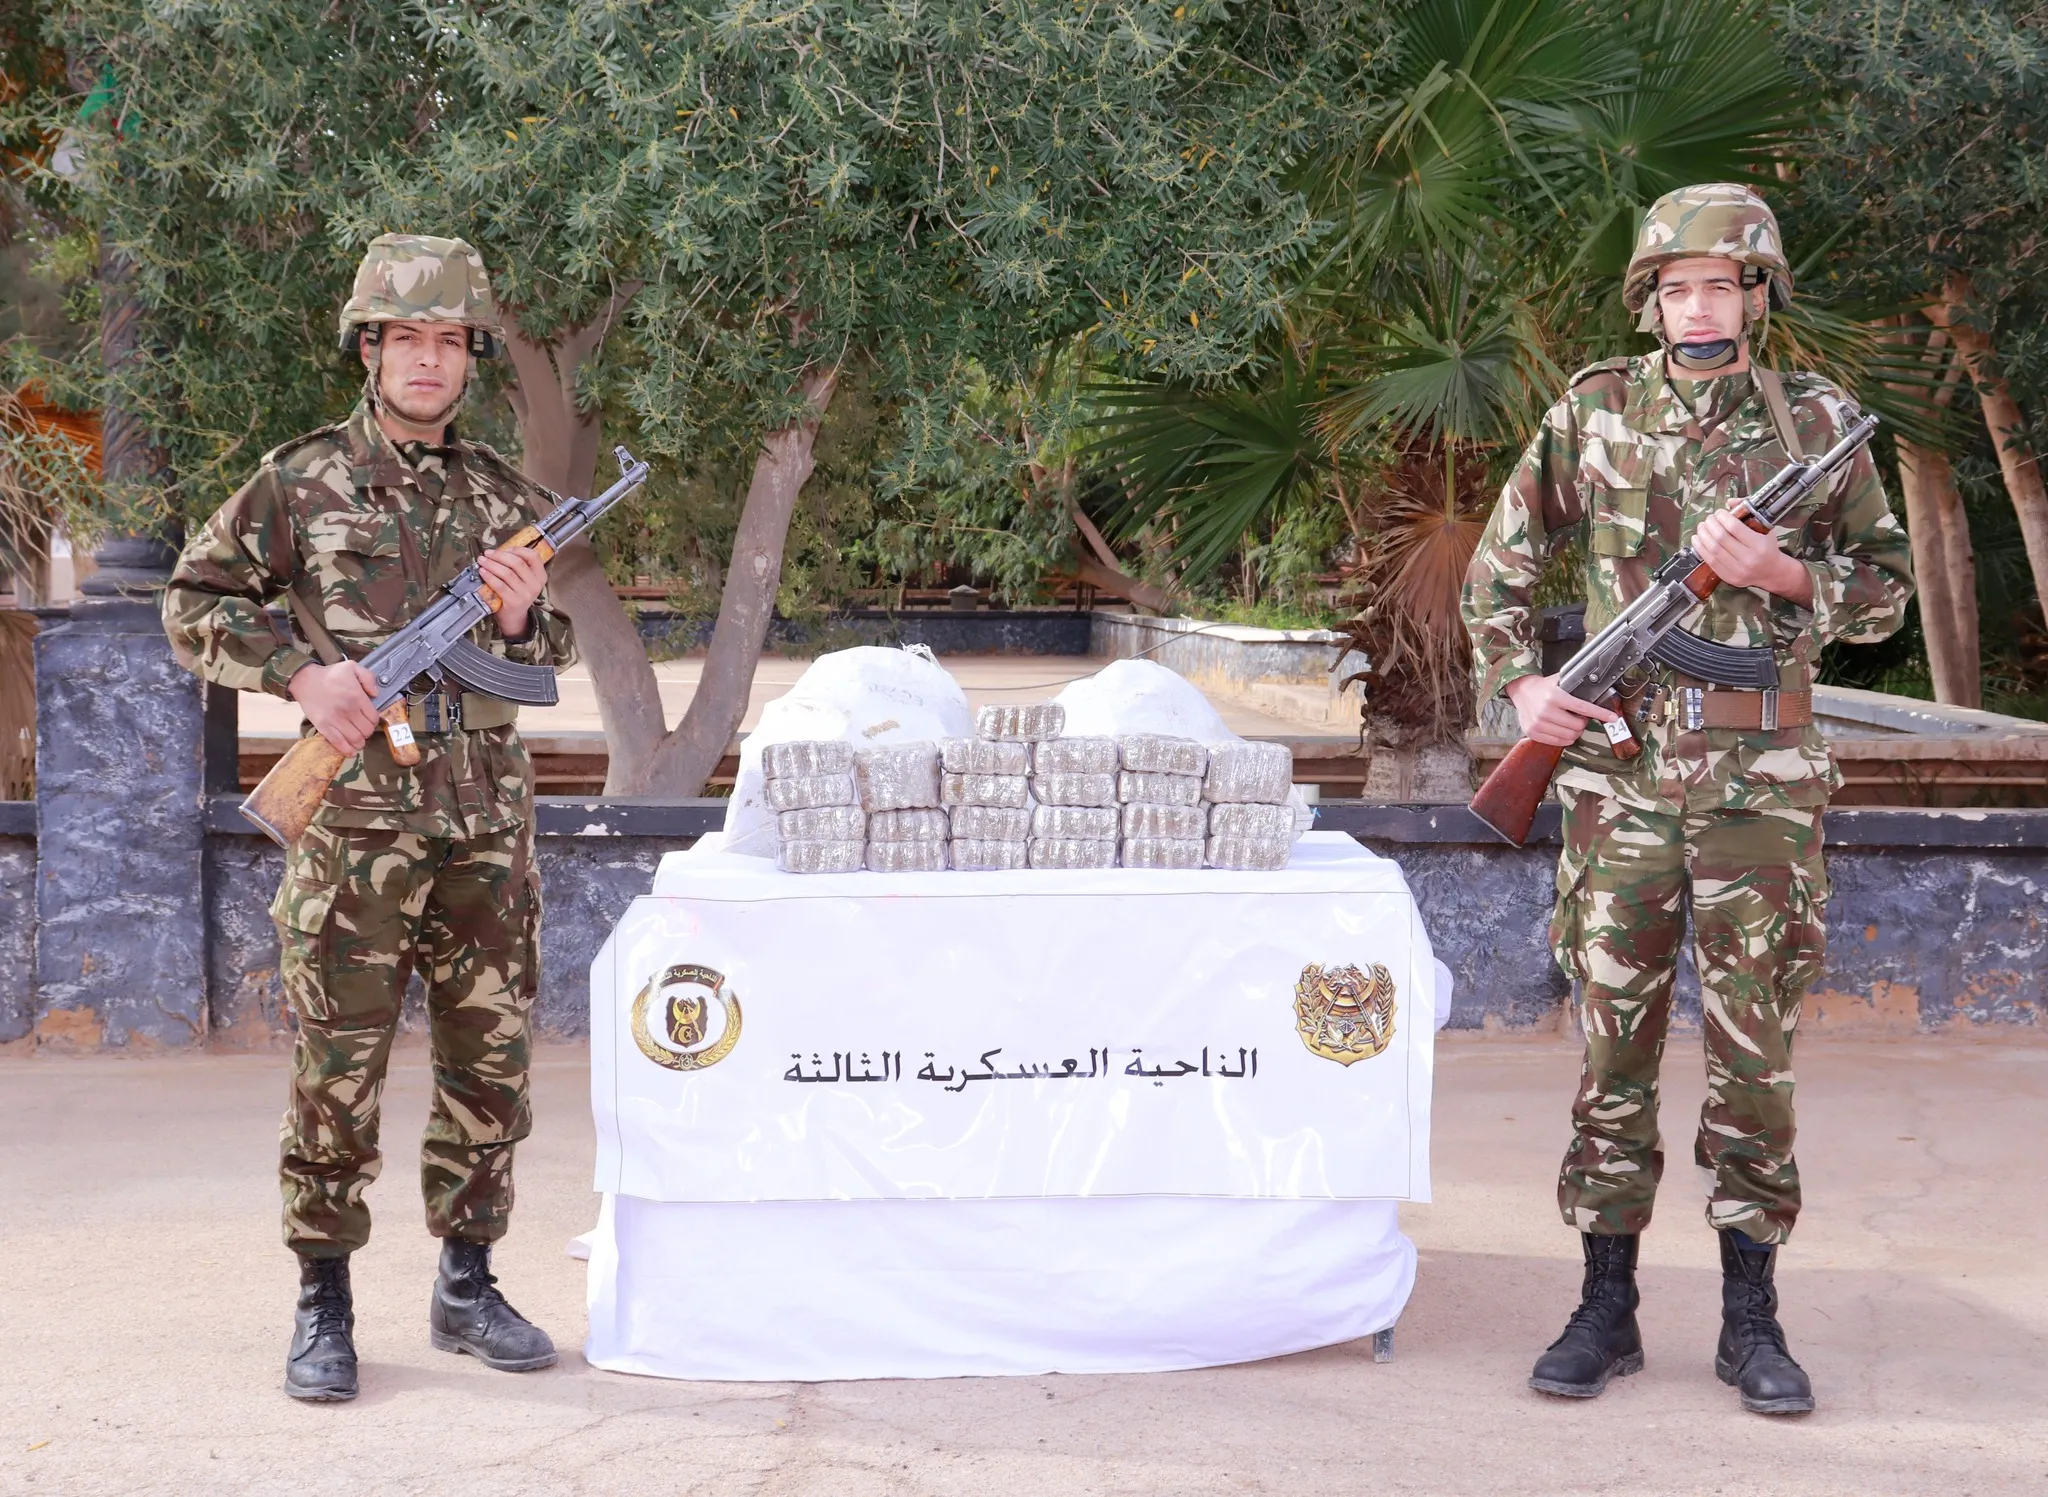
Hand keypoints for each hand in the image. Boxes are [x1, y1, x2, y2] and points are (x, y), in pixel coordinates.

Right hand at [289, 661, 381, 754]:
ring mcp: (334, 719)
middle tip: (364, 728)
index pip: (374, 717)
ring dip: (360, 742)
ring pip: (355, 739)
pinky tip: (352, 751)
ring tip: (359, 738)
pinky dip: (348, 750)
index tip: (370, 719)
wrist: (305, 680)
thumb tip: (376, 694)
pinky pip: (339, 743)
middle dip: (368, 731)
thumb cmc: (330, 674)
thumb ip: (368, 678)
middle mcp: (347, 709)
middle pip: (367, 730)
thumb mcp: (352, 667)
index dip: (374, 720)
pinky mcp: (323, 726)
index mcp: (356, 696)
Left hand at [479, 546, 547, 638]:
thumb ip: (518, 567)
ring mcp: (525, 594)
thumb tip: (499, 551)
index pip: (533, 556)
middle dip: (499, 555)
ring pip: (507, 573)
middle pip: (517, 563)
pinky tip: (482, 572)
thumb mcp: (524, 580)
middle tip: (487, 554)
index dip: (518, 550)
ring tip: (482, 561)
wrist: (514, 618)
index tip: (506, 549)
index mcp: (540, 576)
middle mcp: (535, 585)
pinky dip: (489, 576)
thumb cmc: (516, 594)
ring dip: (491, 564)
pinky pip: (499, 585)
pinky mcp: (514, 602)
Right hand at [1506, 672, 1619, 747]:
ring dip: (1575, 731)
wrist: (1521, 692)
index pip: (1583, 708)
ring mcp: (1538, 723)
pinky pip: (1558, 742)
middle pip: (1578, 726)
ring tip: (1570, 723)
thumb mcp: (1559, 681)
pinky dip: (1566, 738)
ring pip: (1570, 736)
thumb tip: (1598, 691)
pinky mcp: (1533, 733)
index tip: (1613, 718)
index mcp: (1554, 696)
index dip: (1600, 713)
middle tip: (1579, 717)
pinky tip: (1563, 730)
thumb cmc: (1544, 687)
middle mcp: (1545, 710)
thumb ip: (1576, 686)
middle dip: (1583, 722)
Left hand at [1692, 508, 1812, 602]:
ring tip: (1701, 526)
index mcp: (1760, 545)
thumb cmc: (1767, 548)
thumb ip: (1748, 513)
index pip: (1735, 528)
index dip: (1723, 517)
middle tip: (1708, 518)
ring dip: (1703, 535)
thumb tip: (1730, 502)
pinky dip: (1700, 548)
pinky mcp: (1728, 577)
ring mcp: (1737, 570)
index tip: (1719, 512)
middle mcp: (1748, 559)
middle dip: (1711, 525)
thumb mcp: (1764, 529)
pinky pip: (1709, 561)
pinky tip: (1697, 539)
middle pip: (1721, 538)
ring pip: (1713, 549)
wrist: (1771, 573)